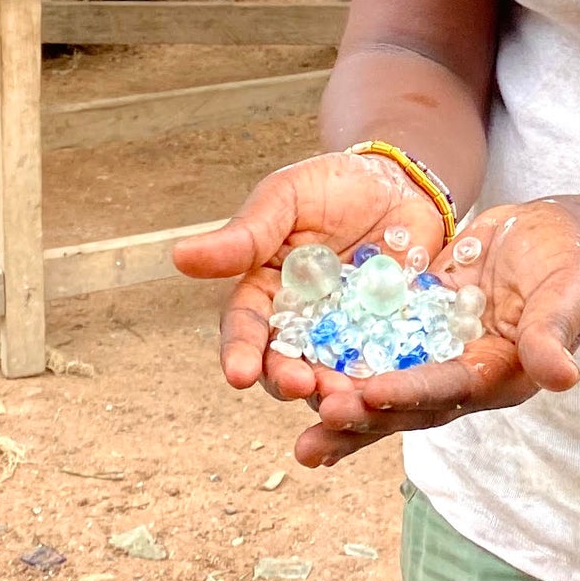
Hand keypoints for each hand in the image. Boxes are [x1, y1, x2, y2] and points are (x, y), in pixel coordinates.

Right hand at [173, 151, 449, 388]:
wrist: (400, 181)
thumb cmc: (333, 185)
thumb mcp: (288, 198)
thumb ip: (246, 234)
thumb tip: (180, 256)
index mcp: (265, 292)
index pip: (245, 328)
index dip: (240, 352)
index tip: (238, 374)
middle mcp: (299, 323)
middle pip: (284, 363)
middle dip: (288, 380)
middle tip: (301, 387)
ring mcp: (343, 333)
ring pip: (331, 374)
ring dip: (335, 392)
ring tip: (345, 399)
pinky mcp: (388, 334)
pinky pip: (383, 363)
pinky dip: (383, 377)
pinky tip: (389, 385)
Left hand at [288, 199, 579, 467]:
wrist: (552, 235)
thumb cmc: (569, 261)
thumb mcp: (567, 292)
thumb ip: (554, 332)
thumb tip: (564, 377)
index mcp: (498, 375)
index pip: (448, 389)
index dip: (407, 394)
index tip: (367, 396)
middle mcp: (461, 377)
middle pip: (406, 403)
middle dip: (362, 413)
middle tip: (316, 416)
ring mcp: (435, 355)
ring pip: (383, 383)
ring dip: (343, 400)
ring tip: (295, 418)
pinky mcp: (417, 328)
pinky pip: (377, 348)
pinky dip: (344, 359)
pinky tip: (301, 364)